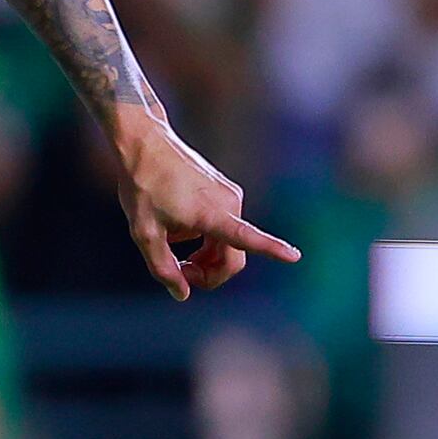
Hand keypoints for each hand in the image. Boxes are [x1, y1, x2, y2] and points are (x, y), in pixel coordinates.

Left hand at [108, 105, 298, 300]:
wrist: (145, 144)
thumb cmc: (142, 187)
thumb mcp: (144, 233)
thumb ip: (163, 268)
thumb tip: (182, 294)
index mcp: (211, 214)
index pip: (247, 237)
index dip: (272, 249)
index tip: (295, 256)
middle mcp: (229, 204)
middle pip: (233, 257)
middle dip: (210, 273)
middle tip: (181, 274)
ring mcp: (230, 196)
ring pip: (227, 242)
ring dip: (206, 256)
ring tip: (174, 250)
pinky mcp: (225, 191)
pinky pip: (222, 225)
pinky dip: (206, 237)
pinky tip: (178, 228)